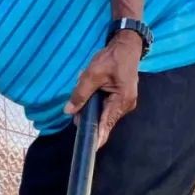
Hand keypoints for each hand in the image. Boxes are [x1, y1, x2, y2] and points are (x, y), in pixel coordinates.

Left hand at [64, 30, 140, 147]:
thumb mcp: (92, 74)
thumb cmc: (111, 58)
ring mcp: (124, 103)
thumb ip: (80, 94)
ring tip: (86, 93)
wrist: (126, 46)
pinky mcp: (121, 99)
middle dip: (89, 117)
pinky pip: (106, 107)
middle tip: (77, 109)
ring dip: (92, 108)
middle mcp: (125, 105)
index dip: (98, 136)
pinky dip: (97, 103)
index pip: (107, 123)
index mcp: (122, 100)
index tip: (90, 148)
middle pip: (104, 120)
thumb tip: (69, 111)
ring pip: (104, 114)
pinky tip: (92, 92)